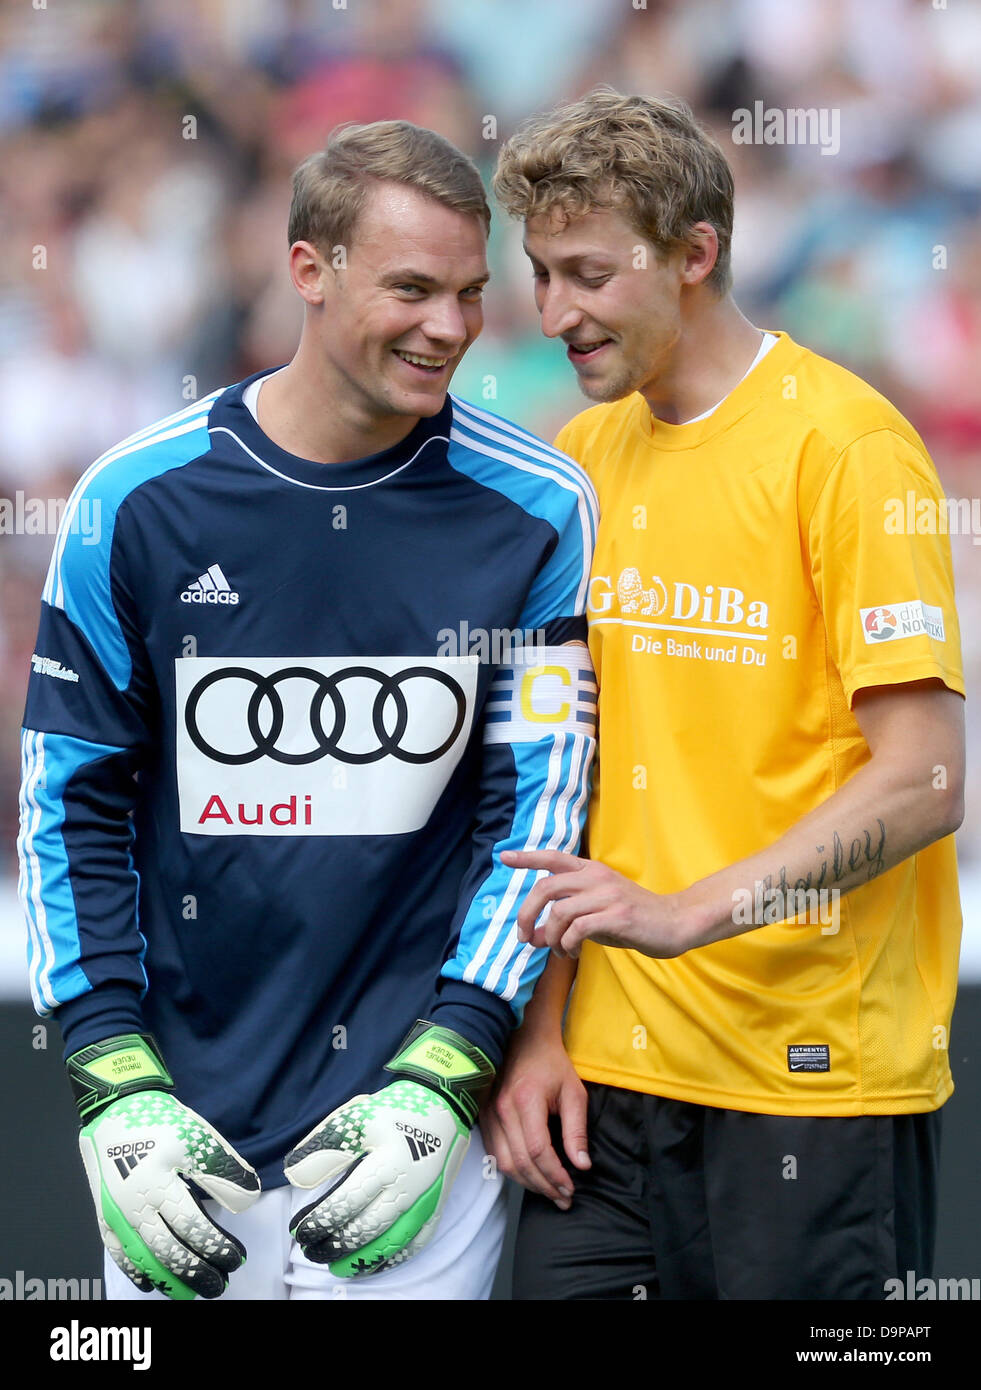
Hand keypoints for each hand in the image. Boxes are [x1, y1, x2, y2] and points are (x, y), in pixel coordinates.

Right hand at [69, 1035, 259, 1299]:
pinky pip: (117, 1252)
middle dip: (197, 1272)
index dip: (216, 1247)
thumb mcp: (198, 1139)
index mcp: (159, 1185)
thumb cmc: (160, 1122)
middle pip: (168, 1251)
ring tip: (192, 1293)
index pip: (193, 1228)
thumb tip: (247, 1202)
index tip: (236, 1259)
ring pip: (144, 1259)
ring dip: (170, 1280)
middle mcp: (134, 1206)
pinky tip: (150, 1282)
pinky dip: (134, 1270)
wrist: (115, 1108)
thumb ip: (223, 1172)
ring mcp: (116, 1214)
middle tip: (220, 1285)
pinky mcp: (104, 1215)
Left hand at [284, 1078, 469, 1276]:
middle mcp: (407, 1188)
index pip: (347, 1203)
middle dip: (335, 1244)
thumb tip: (295, 1176)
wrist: (443, 1103)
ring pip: (391, 1242)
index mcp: (387, 1164)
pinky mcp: (437, 1205)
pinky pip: (418, 1241)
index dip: (320, 1221)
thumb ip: (325, 1148)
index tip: (299, 1232)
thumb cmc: (396, 1109)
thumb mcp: (357, 1118)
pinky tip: (375, 1263)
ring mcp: (425, 1200)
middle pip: (367, 1228)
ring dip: (361, 1259)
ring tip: (335, 1265)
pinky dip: (395, 1258)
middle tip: (311, 1251)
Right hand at [481, 1032, 588, 1208]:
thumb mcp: (573, 1093)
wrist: (524, 1040)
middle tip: (564, 1198)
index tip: (571, 1188)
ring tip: (550, 1191)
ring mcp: (488, 1114)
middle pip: (519, 1162)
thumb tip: (582, 1165)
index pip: (537, 1150)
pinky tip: (530, 1176)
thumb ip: (577, 1130)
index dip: (554, 1175)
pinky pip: (495, 1154)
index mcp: (525, 1101)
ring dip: (527, 1183)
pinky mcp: (483, 1117)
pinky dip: (513, 1170)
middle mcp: (502, 1110)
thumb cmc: (551, 1064)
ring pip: (504, 1163)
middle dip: (544, 1186)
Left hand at [502, 849, 690, 957]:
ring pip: (559, 912)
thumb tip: (533, 936)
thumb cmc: (632, 919)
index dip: (527, 857)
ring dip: (551, 938)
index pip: (553, 857)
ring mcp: (607, 895)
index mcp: (591, 870)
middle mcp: (596, 877)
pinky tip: (572, 953)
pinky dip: (567, 945)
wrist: (673, 922)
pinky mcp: (617, 915)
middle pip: (546, 887)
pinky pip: (577, 929)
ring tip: (559, 952)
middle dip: (526, 914)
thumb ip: (566, 918)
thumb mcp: (596, 911)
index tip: (504, 857)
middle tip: (523, 937)